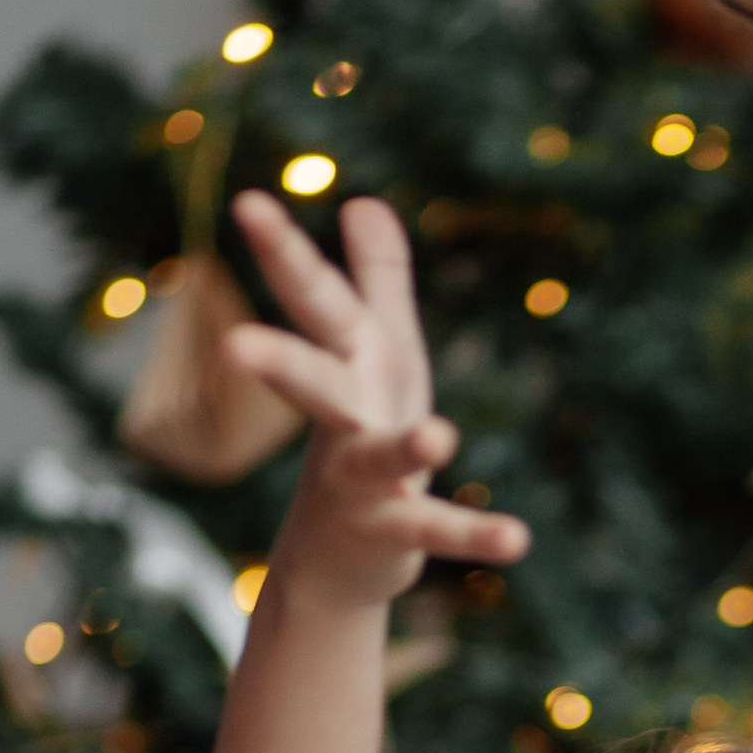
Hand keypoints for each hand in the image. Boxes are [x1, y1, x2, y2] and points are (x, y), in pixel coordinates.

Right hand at [227, 190, 528, 604]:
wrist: (341, 551)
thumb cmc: (362, 428)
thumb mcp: (379, 349)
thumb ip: (376, 280)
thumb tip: (365, 201)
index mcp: (347, 362)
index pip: (314, 299)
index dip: (282, 251)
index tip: (247, 203)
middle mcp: (344, 417)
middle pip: (311, 382)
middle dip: (277, 362)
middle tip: (234, 347)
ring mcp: (363, 480)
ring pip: (377, 461)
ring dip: (405, 450)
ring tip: (440, 436)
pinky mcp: (396, 530)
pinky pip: (436, 530)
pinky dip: (475, 534)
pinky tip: (517, 538)